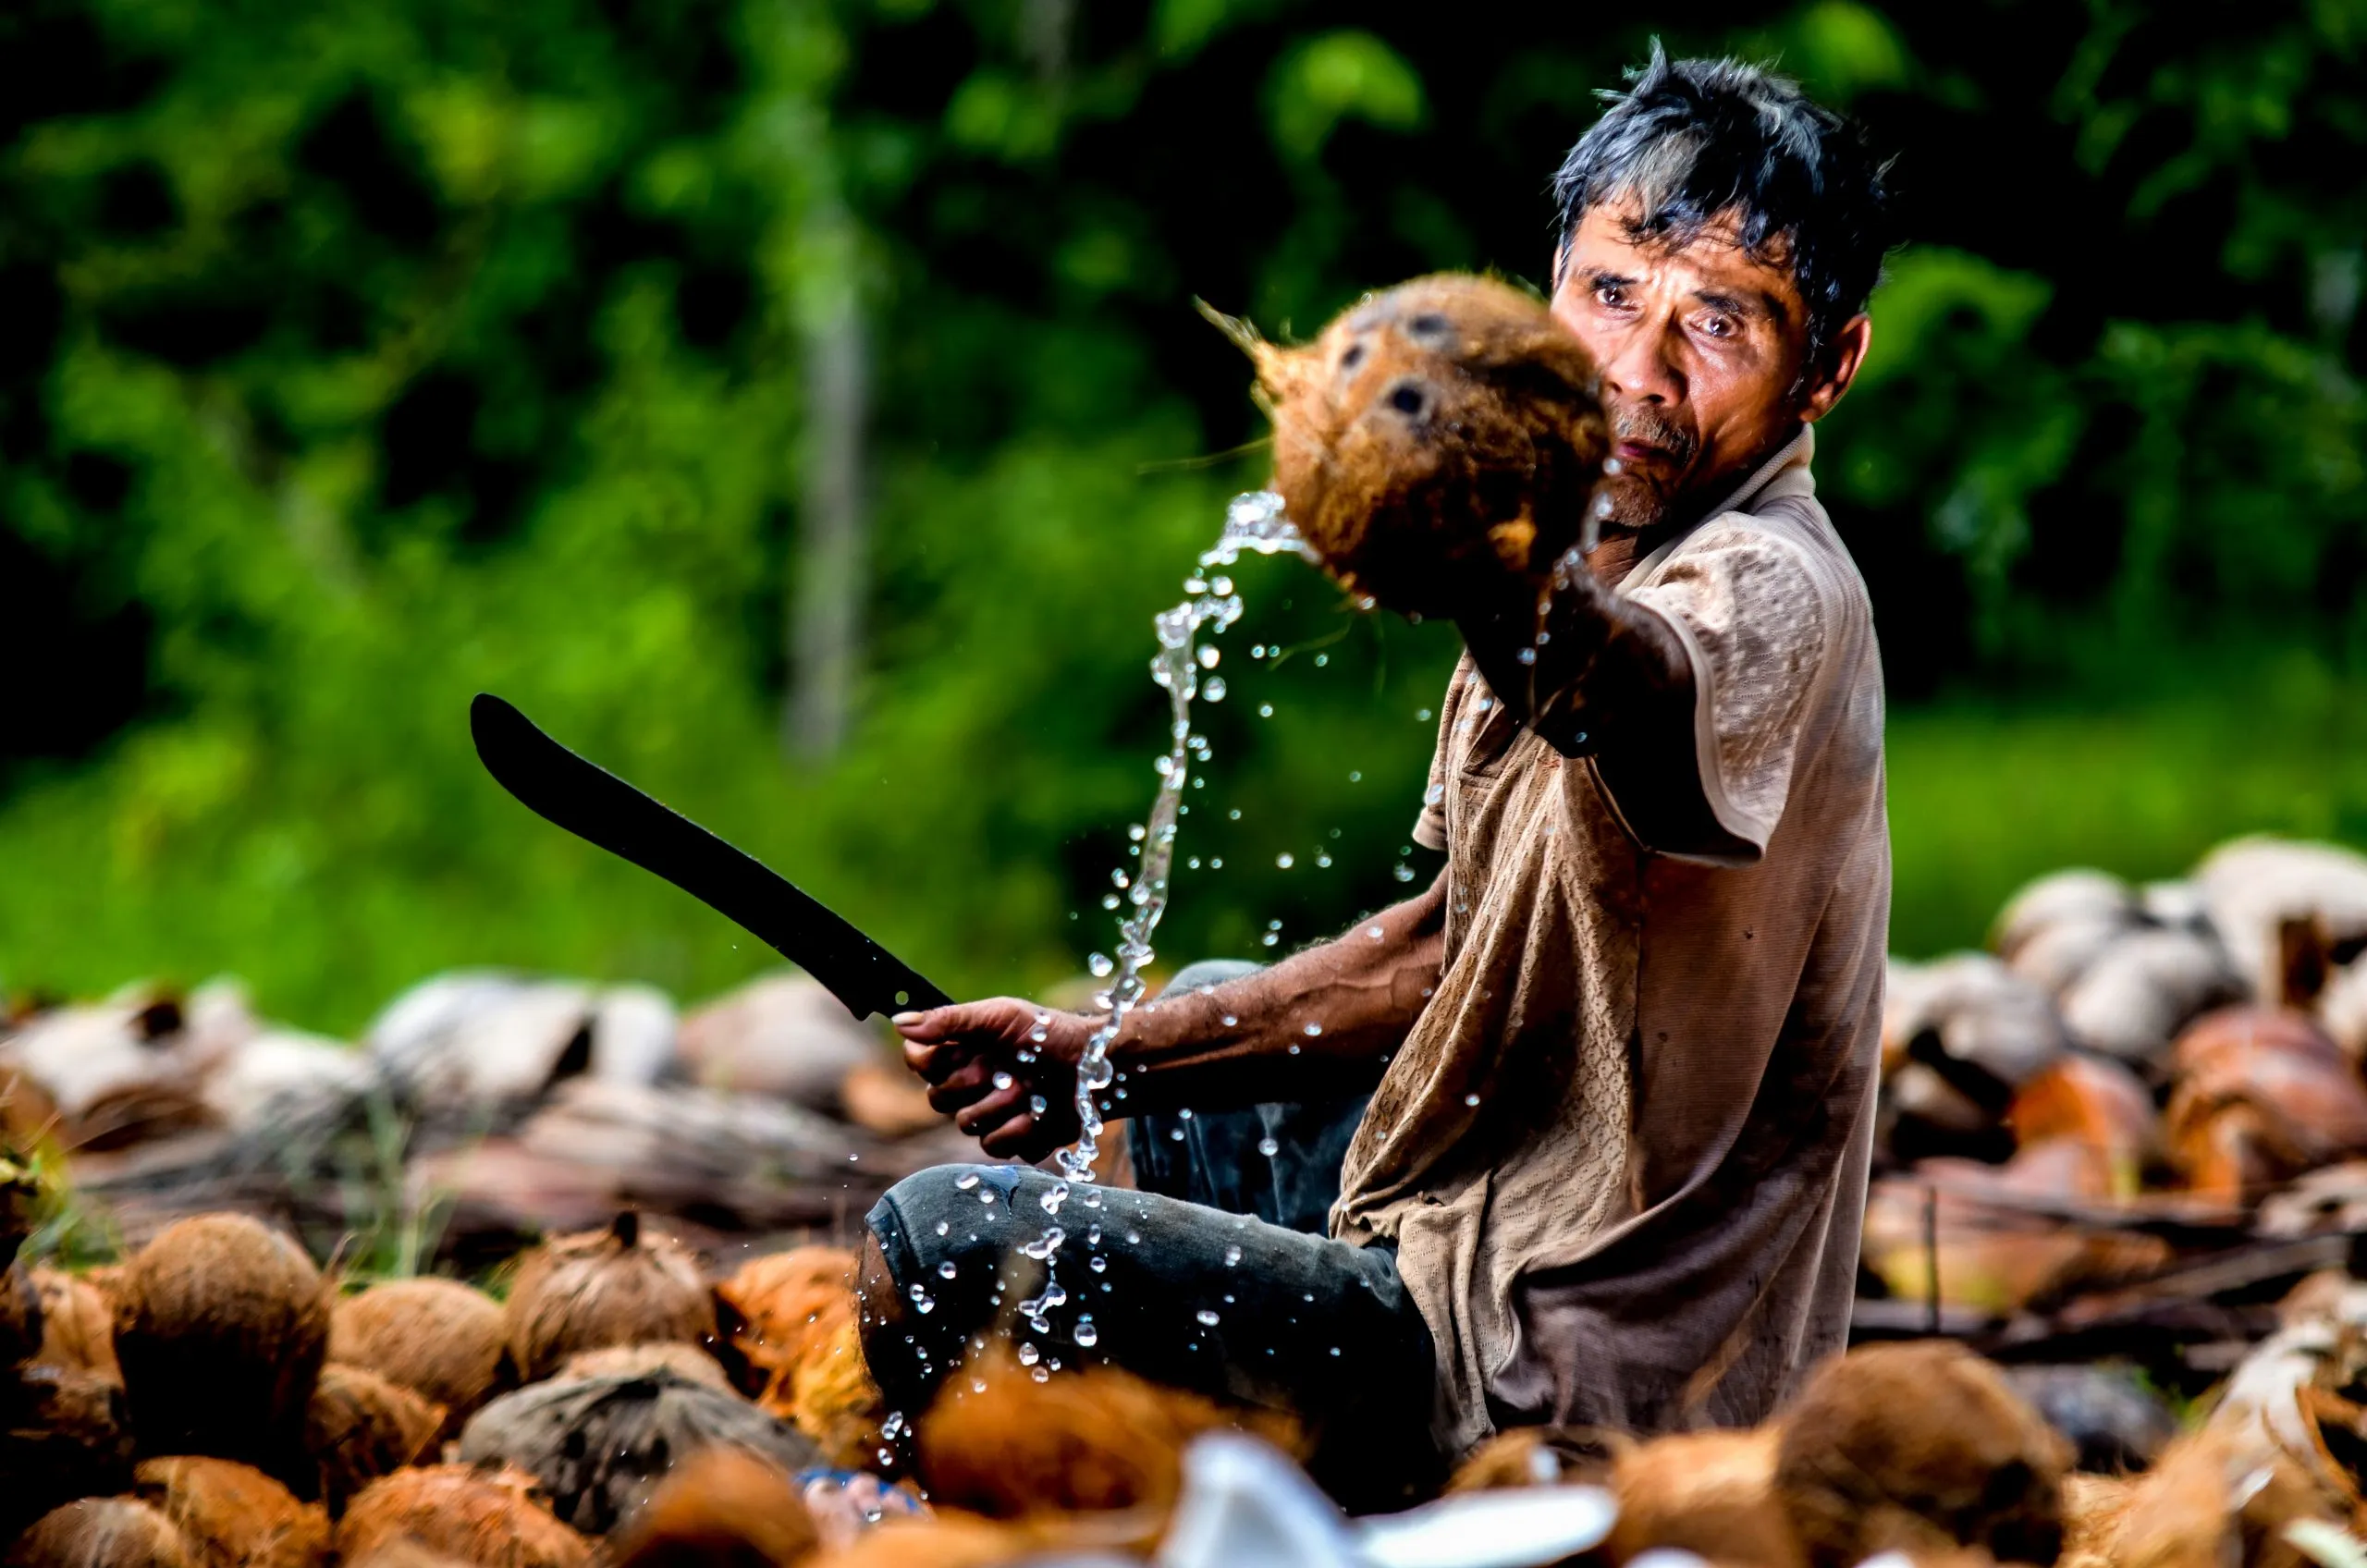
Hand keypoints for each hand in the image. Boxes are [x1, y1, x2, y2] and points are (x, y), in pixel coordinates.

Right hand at [891, 998, 1097, 1161]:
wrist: (1098, 1065)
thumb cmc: (1049, 1033)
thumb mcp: (1000, 1016)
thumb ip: (950, 1020)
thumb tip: (900, 1024)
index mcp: (961, 1052)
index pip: (919, 1063)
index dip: (936, 1061)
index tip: (963, 1051)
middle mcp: (970, 1085)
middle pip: (937, 1099)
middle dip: (975, 1083)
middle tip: (1005, 1068)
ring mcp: (991, 1115)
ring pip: (968, 1125)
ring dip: (1004, 1105)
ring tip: (1031, 1088)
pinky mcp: (1015, 1141)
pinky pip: (999, 1147)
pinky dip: (1024, 1129)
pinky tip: (1042, 1112)